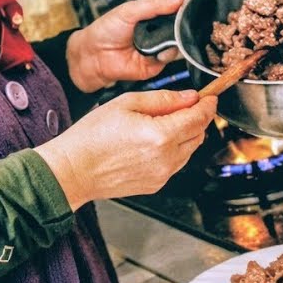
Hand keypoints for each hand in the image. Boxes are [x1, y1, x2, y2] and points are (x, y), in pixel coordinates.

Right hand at [35, 89, 216, 210]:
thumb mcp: (126, 103)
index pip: (199, 118)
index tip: (209, 97)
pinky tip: (152, 142)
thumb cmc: (92, 136)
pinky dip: (174, 150)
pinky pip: (176, 164)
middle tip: (185, 106)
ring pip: (190, 150)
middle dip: (197, 118)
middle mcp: (166, 159)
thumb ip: (163, 99)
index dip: (207, 105)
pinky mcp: (156, 185)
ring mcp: (162, 175)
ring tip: (162, 123)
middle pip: (199, 134)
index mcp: (161, 136)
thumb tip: (188, 97)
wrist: (73, 170)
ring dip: (186, 134)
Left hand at [66, 0, 184, 92]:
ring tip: (165, 36)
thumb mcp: (130, 10)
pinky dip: (166, 54)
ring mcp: (156, 49)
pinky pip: (168, 59)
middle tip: (180, 21)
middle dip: (181, 25)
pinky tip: (158, 51)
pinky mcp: (154, 65)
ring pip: (177, 44)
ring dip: (175, 40)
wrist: (92, 55)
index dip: (181, 9)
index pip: (173, 11)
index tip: (187, 5)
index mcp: (151, 17)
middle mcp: (156, 34)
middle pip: (178, 29)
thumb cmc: (105, 30)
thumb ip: (154, 4)